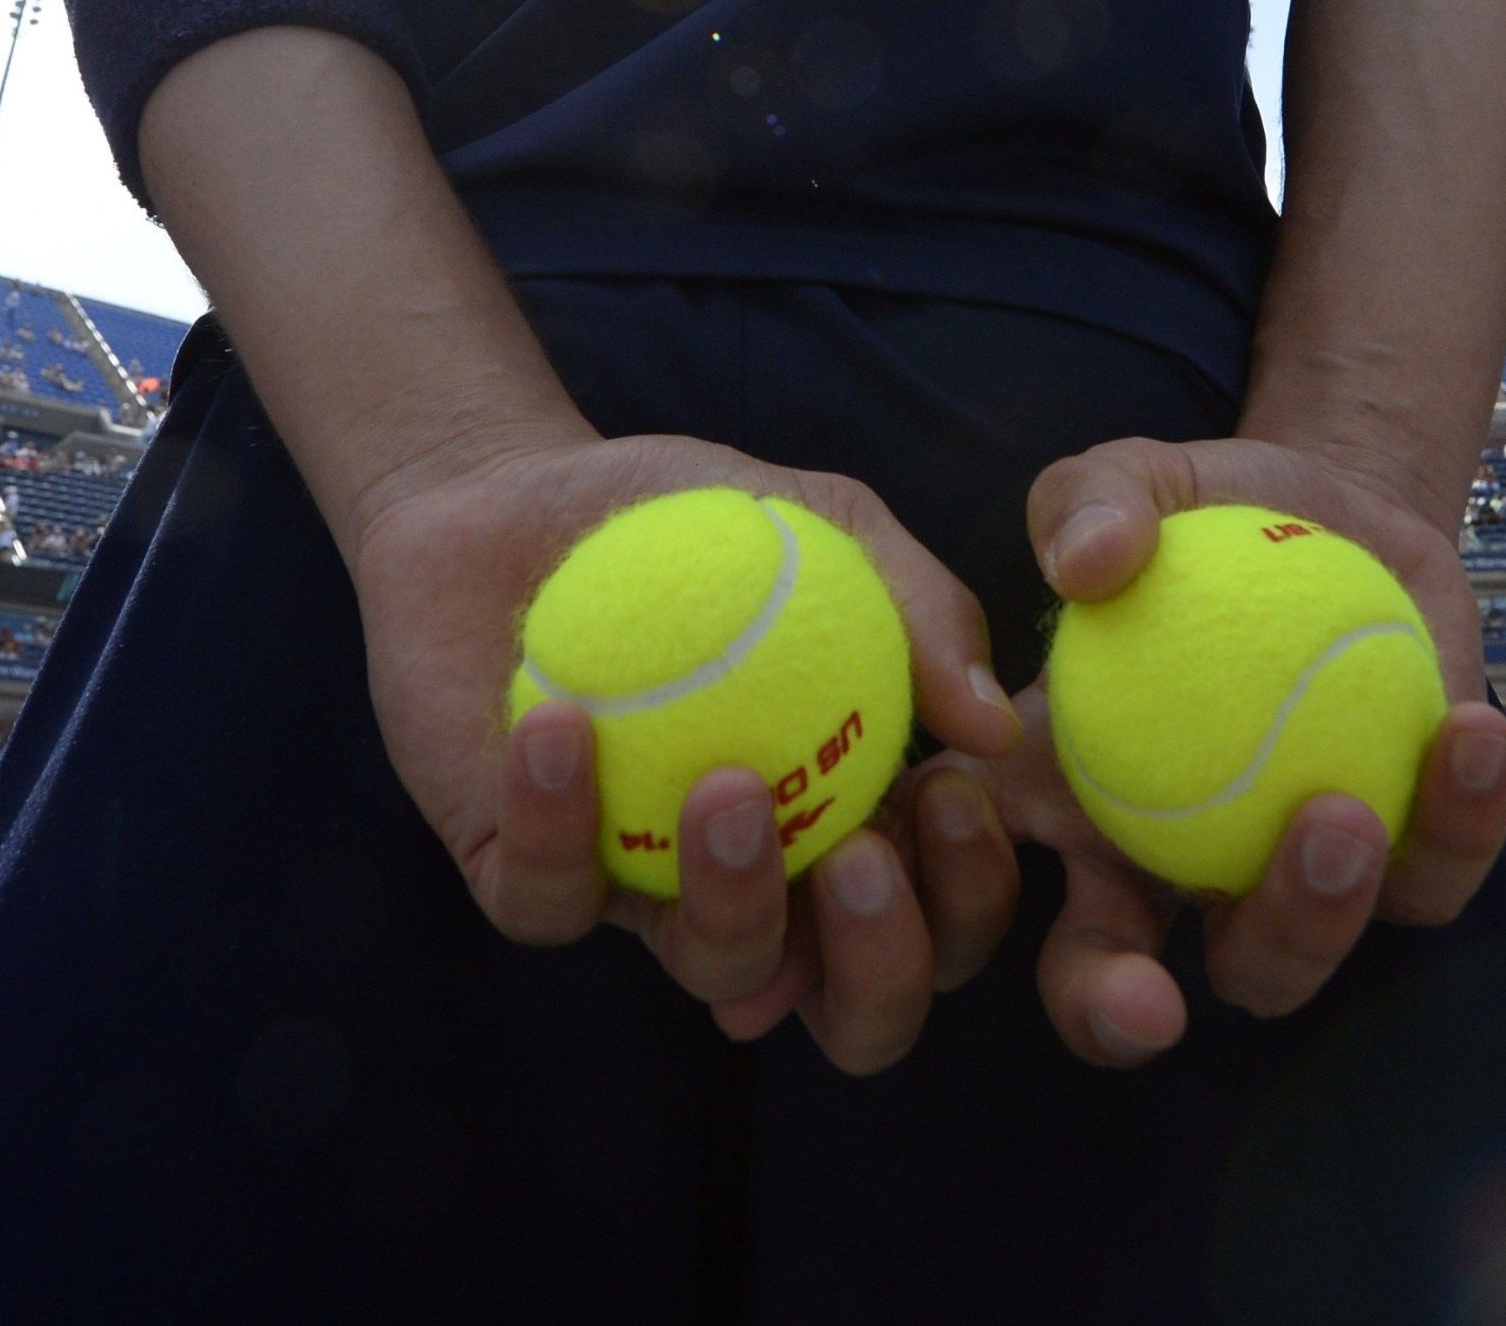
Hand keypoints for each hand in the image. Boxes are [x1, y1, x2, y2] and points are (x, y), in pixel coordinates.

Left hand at [341, 430, 1020, 1072]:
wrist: (510, 494)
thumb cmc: (686, 515)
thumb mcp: (823, 524)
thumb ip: (920, 608)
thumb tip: (995, 729)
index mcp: (856, 817)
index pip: (946, 912)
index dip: (968, 890)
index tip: (952, 787)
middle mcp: (767, 884)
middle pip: (859, 1011)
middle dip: (883, 967)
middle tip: (862, 856)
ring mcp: (650, 893)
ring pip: (717, 970)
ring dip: (736, 901)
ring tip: (726, 786)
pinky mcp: (528, 880)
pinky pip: (551, 901)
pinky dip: (558, 825)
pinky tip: (559, 728)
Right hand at [971, 435, 1505, 1064]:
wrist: (1341, 514)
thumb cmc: (1207, 515)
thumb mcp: (1133, 483)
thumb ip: (1088, 503)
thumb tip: (1090, 561)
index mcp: (1060, 804)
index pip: (976, 886)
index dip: (955, 902)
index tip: (979, 831)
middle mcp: (1157, 871)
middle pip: (1113, 990)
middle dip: (1113, 1015)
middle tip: (1148, 999)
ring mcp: (1277, 884)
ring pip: (1280, 963)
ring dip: (1307, 917)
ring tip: (1340, 812)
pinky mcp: (1400, 865)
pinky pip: (1427, 882)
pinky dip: (1451, 822)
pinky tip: (1468, 733)